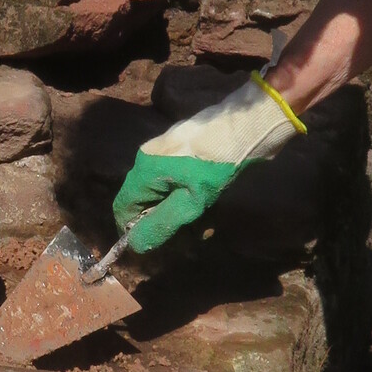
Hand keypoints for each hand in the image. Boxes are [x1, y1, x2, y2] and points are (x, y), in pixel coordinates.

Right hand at [112, 74, 302, 254]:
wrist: (247, 126)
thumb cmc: (216, 166)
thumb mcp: (190, 203)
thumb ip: (160, 225)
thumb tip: (134, 244)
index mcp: (144, 170)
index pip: (123, 208)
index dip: (134, 230)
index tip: (157, 245)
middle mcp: (149, 160)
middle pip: (145, 202)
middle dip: (165, 223)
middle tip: (191, 238)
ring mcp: (167, 154)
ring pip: (165, 195)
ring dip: (182, 215)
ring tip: (208, 227)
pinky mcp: (185, 152)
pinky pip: (178, 183)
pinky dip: (190, 199)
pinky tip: (211, 209)